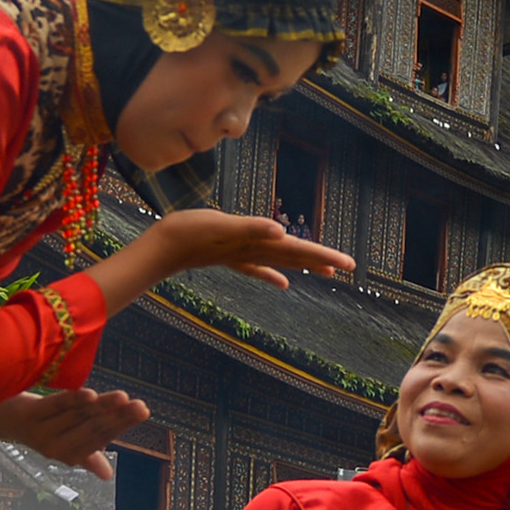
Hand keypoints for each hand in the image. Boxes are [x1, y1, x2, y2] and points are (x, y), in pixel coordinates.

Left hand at [0, 385, 152, 476]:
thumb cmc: (39, 427)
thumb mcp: (64, 441)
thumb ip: (87, 454)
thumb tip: (107, 476)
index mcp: (70, 454)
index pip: (102, 437)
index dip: (121, 425)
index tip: (142, 410)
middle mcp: (56, 447)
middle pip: (93, 428)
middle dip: (118, 416)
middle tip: (140, 406)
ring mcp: (41, 432)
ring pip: (78, 417)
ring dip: (100, 407)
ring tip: (121, 397)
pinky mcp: (28, 416)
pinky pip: (54, 406)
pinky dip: (71, 401)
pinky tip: (89, 395)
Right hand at [111, 210, 357, 296]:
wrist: (160, 247)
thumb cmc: (188, 232)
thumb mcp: (221, 225)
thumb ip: (251, 229)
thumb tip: (281, 233)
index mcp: (256, 244)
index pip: (297, 250)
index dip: (323, 255)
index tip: (349, 264)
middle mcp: (252, 252)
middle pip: (294, 257)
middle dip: (322, 261)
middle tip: (349, 266)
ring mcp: (240, 256)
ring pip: (279, 262)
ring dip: (302, 265)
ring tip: (327, 272)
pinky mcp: (228, 255)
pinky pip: (256, 266)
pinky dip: (272, 273)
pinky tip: (284, 283)